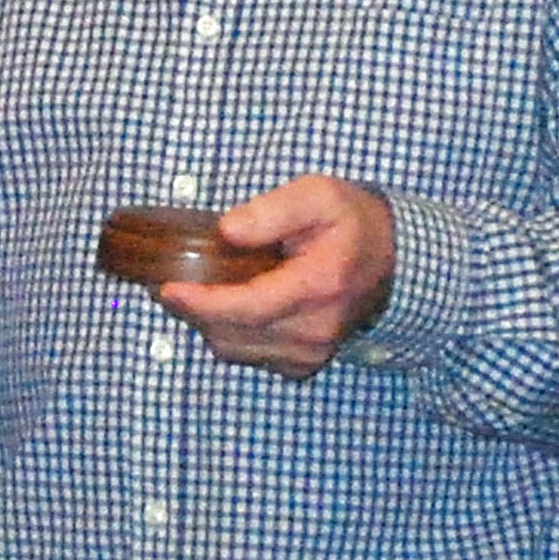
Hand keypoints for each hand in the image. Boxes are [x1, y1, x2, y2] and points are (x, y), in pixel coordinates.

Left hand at [154, 175, 394, 377]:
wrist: (391, 261)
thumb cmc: (351, 223)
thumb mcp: (319, 195)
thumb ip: (273, 210)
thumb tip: (228, 231)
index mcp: (319, 285)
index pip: (248, 307)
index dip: (201, 303)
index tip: (167, 289)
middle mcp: (315, 329)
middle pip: (233, 334)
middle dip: (194, 312)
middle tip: (168, 285)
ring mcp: (311, 352)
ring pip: (236, 350)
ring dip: (208, 325)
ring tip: (195, 294)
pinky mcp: (304, 364)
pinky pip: (250, 357)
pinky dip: (230, 337)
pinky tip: (228, 309)